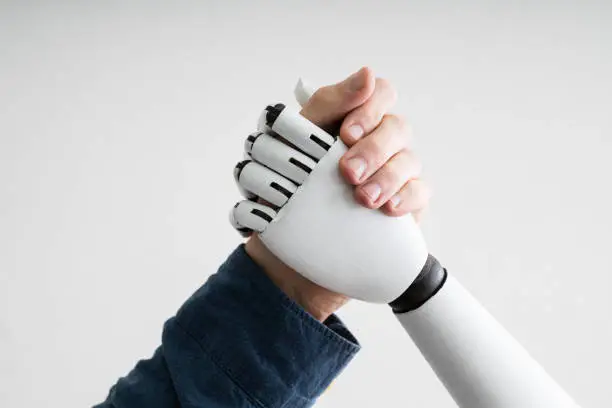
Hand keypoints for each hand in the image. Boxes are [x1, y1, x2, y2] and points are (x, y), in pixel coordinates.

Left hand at [245, 67, 430, 320]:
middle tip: (347, 172)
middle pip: (396, 127)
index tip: (346, 132)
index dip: (369, 107)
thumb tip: (367, 73)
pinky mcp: (404, 205)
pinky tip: (386, 211)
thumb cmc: (291, 190)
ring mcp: (394, 174)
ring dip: (386, 176)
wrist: (291, 252)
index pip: (380, 94)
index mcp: (354, 122)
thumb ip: (328, 104)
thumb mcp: (295, 143)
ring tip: (361, 198)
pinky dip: (405, 198)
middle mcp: (378, 144)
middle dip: (373, 149)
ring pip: (409, 160)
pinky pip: (420, 192)